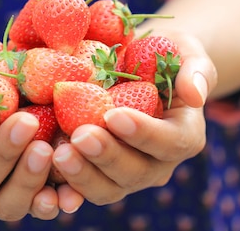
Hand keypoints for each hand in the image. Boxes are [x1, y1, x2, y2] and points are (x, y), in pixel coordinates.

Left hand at [51, 30, 215, 205]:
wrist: (138, 65)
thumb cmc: (166, 54)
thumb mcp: (186, 51)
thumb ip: (196, 70)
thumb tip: (195, 95)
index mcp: (184, 136)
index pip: (169, 142)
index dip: (143, 133)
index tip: (114, 115)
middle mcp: (158, 163)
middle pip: (136, 171)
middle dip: (107, 156)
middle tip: (80, 135)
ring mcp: (127, 173)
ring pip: (107, 187)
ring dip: (82, 174)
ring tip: (58, 152)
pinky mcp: (98, 173)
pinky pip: (81, 187)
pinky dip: (63, 183)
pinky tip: (43, 167)